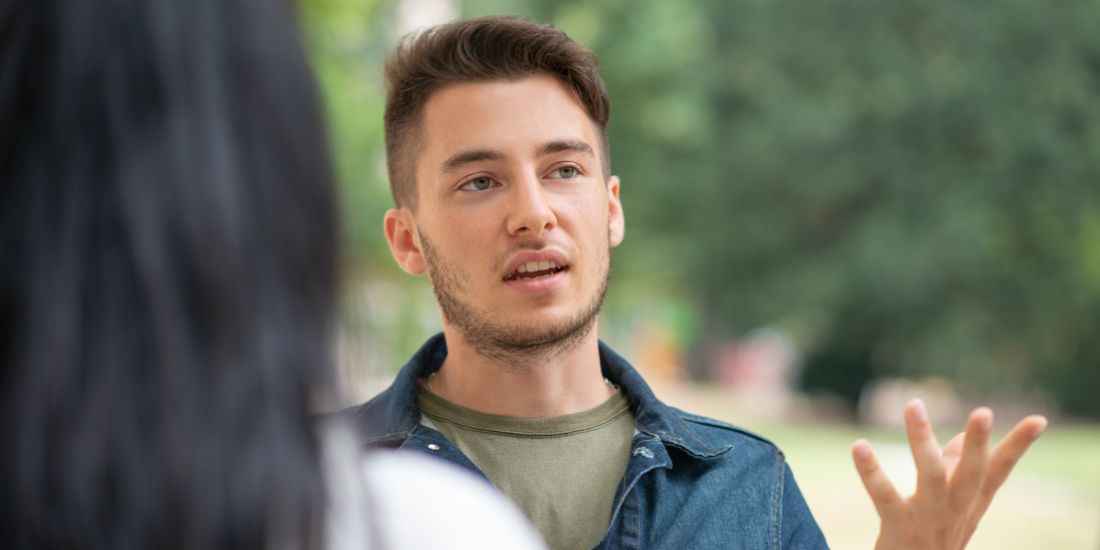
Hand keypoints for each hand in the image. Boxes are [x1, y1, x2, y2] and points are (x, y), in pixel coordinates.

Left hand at [851, 399, 1047, 549]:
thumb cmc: (932, 538)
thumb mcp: (952, 508)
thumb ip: (956, 472)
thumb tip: (961, 438)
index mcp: (970, 502)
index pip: (999, 470)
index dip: (1018, 446)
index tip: (1040, 420)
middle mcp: (955, 510)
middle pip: (972, 474)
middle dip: (979, 444)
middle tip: (984, 412)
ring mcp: (928, 519)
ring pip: (930, 477)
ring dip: (923, 440)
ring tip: (914, 405)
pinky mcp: (898, 528)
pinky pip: (884, 497)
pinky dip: (871, 472)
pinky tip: (859, 446)